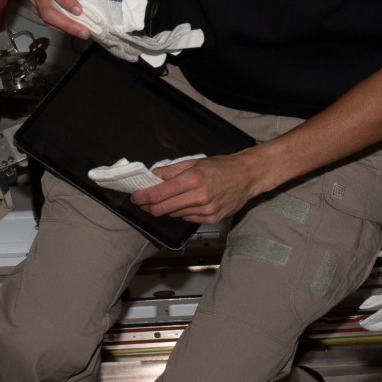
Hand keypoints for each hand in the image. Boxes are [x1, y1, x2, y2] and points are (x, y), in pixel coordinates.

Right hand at [25, 0, 90, 40]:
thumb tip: (93, 3)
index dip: (64, 0)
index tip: (79, 11)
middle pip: (46, 9)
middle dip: (66, 23)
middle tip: (83, 31)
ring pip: (46, 18)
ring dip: (65, 28)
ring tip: (82, 33)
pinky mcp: (35, 8)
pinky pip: (47, 22)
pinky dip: (61, 28)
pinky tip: (73, 30)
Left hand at [132, 152, 263, 224]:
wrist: (247, 177)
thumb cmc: (221, 166)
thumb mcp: (195, 162)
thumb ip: (171, 171)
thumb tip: (152, 176)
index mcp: (193, 179)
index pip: (159, 194)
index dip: (142, 197)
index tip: (135, 196)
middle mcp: (199, 197)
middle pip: (163, 209)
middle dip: (148, 206)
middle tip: (142, 201)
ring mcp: (206, 210)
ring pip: (174, 214)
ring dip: (167, 208)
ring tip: (170, 198)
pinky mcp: (211, 219)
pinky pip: (187, 218)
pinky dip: (182, 211)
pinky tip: (187, 202)